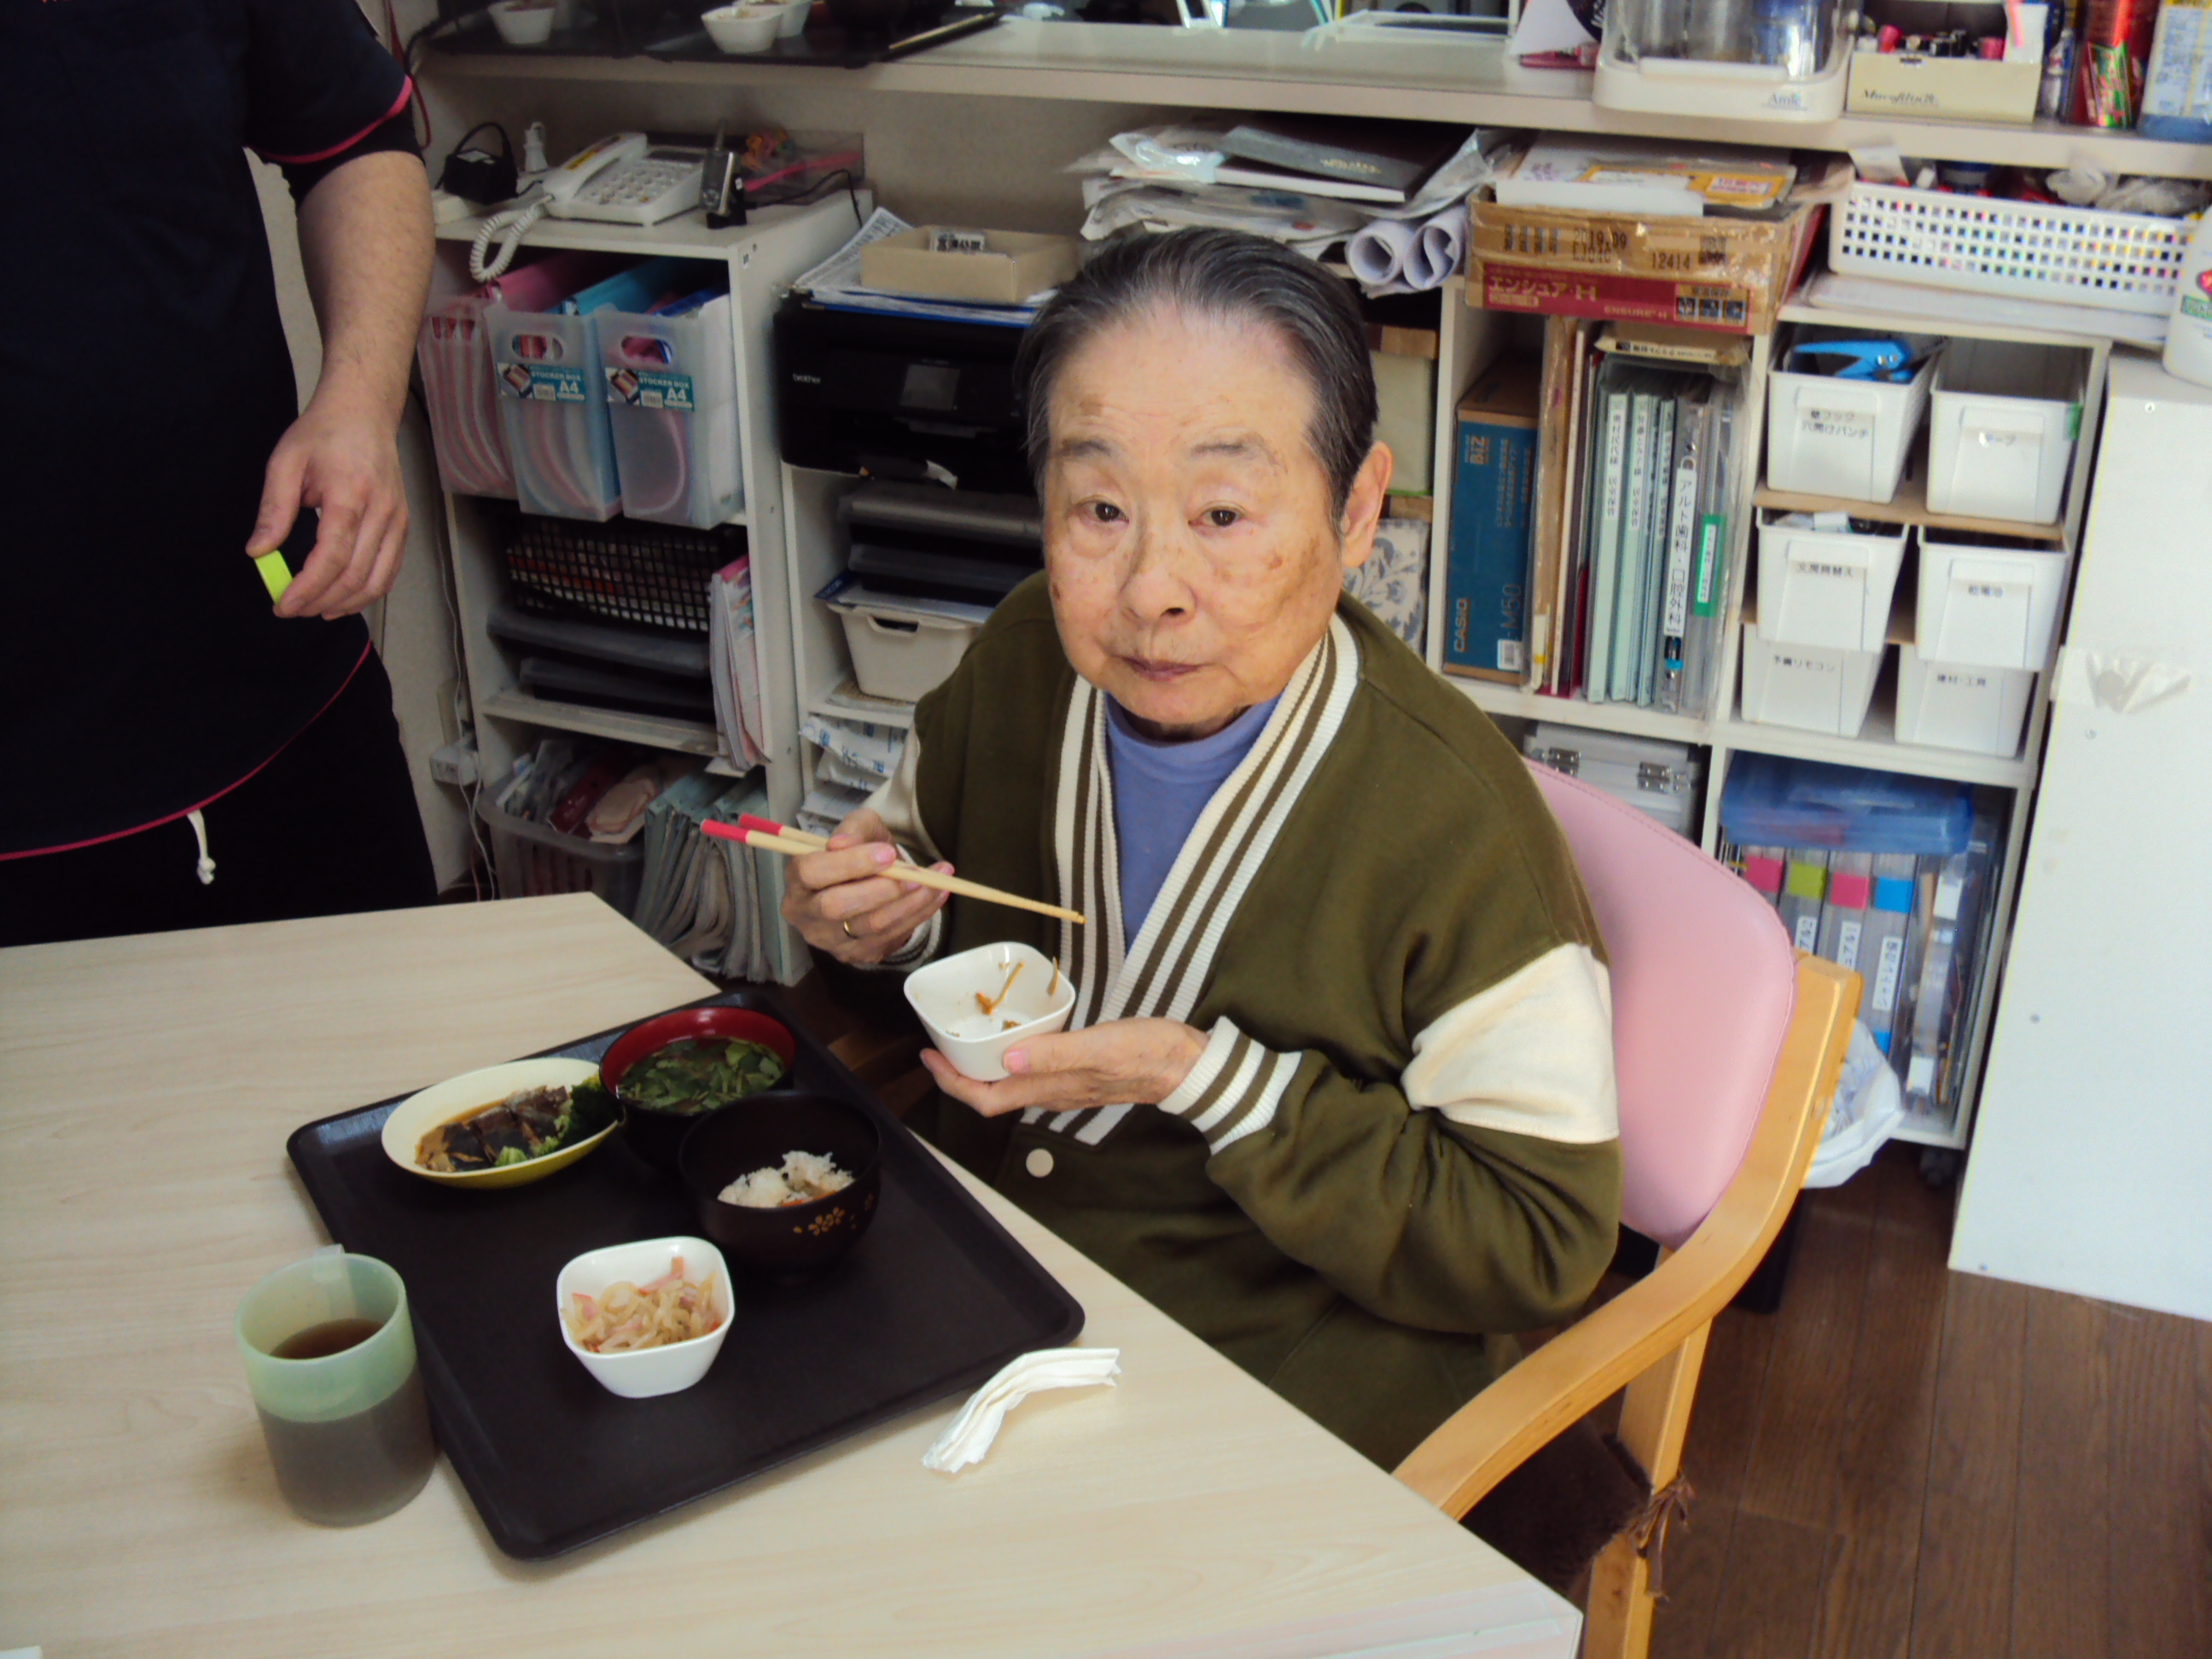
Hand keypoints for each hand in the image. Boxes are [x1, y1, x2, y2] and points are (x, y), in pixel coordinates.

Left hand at [247, 392, 408, 619]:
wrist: (364, 413)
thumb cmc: (323, 433)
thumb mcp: (286, 463)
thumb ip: (274, 510)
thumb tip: (258, 552)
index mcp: (350, 496)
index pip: (332, 558)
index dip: (307, 588)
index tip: (283, 604)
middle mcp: (382, 513)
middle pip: (356, 576)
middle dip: (321, 601)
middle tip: (292, 609)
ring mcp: (398, 521)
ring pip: (378, 581)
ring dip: (346, 604)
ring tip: (316, 610)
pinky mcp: (403, 526)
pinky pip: (390, 571)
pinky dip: (367, 592)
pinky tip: (343, 599)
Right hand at [779, 808, 951, 966]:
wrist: (870, 881)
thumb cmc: (860, 850)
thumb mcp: (859, 828)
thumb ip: (853, 830)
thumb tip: (841, 844)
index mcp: (798, 879)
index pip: (812, 872)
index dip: (850, 863)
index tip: (887, 853)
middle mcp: (806, 914)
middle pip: (837, 907)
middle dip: (882, 890)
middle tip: (917, 875)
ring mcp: (830, 940)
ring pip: (871, 926)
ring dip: (911, 903)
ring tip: (939, 881)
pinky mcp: (856, 954)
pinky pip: (891, 937)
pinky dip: (919, 915)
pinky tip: (936, 895)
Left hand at [922, 1019, 1205, 1118]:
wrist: (1186, 1064)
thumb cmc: (1145, 1054)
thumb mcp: (1098, 1048)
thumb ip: (1053, 1054)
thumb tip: (1005, 1059)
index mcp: (1050, 1088)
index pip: (987, 1098)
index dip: (953, 1083)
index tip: (929, 1057)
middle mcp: (1052, 1092)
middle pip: (993, 1094)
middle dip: (960, 1075)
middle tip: (939, 1045)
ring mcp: (1066, 1085)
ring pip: (1011, 1084)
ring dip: (983, 1067)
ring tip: (967, 1040)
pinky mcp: (1080, 1072)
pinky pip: (1032, 1072)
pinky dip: (1010, 1058)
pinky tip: (1014, 1037)